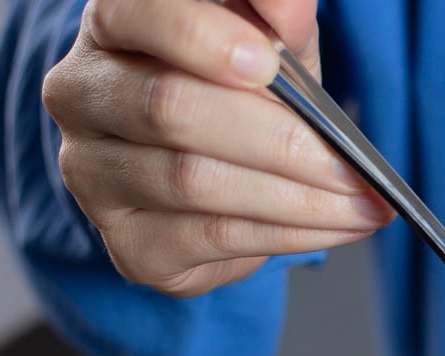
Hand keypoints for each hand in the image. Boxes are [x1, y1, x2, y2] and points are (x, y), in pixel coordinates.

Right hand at [41, 0, 392, 298]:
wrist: (222, 176)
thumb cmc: (239, 94)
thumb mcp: (266, 41)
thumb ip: (277, 17)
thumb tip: (290, 7)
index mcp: (113, 25)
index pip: (131, 13)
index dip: (198, 37)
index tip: (267, 61)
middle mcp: (83, 95)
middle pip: (170, 108)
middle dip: (276, 139)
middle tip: (349, 162)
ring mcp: (93, 174)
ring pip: (194, 181)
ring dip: (296, 198)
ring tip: (361, 202)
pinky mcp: (127, 243)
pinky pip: (211, 236)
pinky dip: (286, 233)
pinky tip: (335, 226)